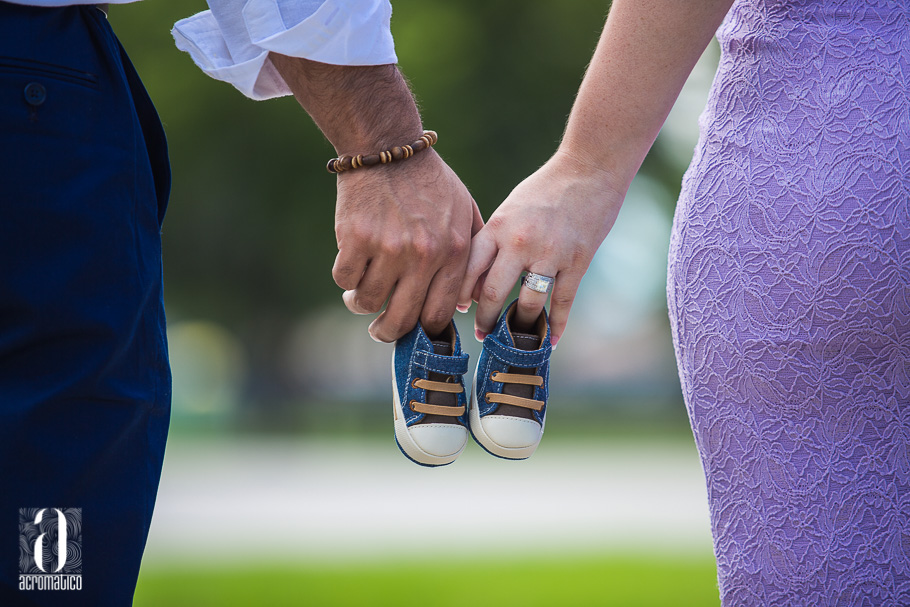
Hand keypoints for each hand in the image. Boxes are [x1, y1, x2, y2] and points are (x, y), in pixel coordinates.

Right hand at [334, 150, 482, 341]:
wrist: (388, 147)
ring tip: (359, 297)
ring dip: (360, 304)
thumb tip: (464, 304)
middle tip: (379, 331)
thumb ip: (471, 256)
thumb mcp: (464, 212)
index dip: (423, 332)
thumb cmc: (429, 182)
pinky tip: (351, 269)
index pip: (438, 314)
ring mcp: (388, 248)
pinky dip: (346, 280)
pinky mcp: (356, 238)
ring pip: (367, 302)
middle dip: (387, 333)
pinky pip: (345, 279)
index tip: (413, 330)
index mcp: (453, 252)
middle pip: (401, 319)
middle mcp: (423, 255)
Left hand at [457, 151, 625, 345]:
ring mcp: (550, 253)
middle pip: (493, 293)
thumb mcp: (509, 209)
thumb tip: (478, 284)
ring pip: (529, 304)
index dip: (461, 296)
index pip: (469, 270)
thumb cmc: (544, 190)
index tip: (460, 311)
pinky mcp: (577, 261)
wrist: (589, 168)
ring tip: (515, 338)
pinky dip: (557, 325)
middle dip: (486, 320)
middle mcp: (519, 242)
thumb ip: (493, 242)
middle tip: (482, 334)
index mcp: (497, 227)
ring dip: (520, 326)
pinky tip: (551, 341)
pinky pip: (563, 302)